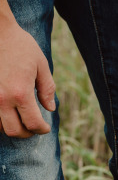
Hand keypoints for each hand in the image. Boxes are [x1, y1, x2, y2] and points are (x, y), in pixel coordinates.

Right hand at [0, 19, 55, 136]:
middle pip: (14, 131)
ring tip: (20, 119)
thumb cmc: (20, 46)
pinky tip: (7, 112)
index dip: (41, 129)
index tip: (45, 128)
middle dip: (27, 133)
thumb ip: (47, 89)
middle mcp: (2, 99)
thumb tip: (50, 108)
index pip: (33, 123)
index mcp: (20, 92)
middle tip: (34, 127)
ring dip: (11, 126)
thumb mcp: (41, 65)